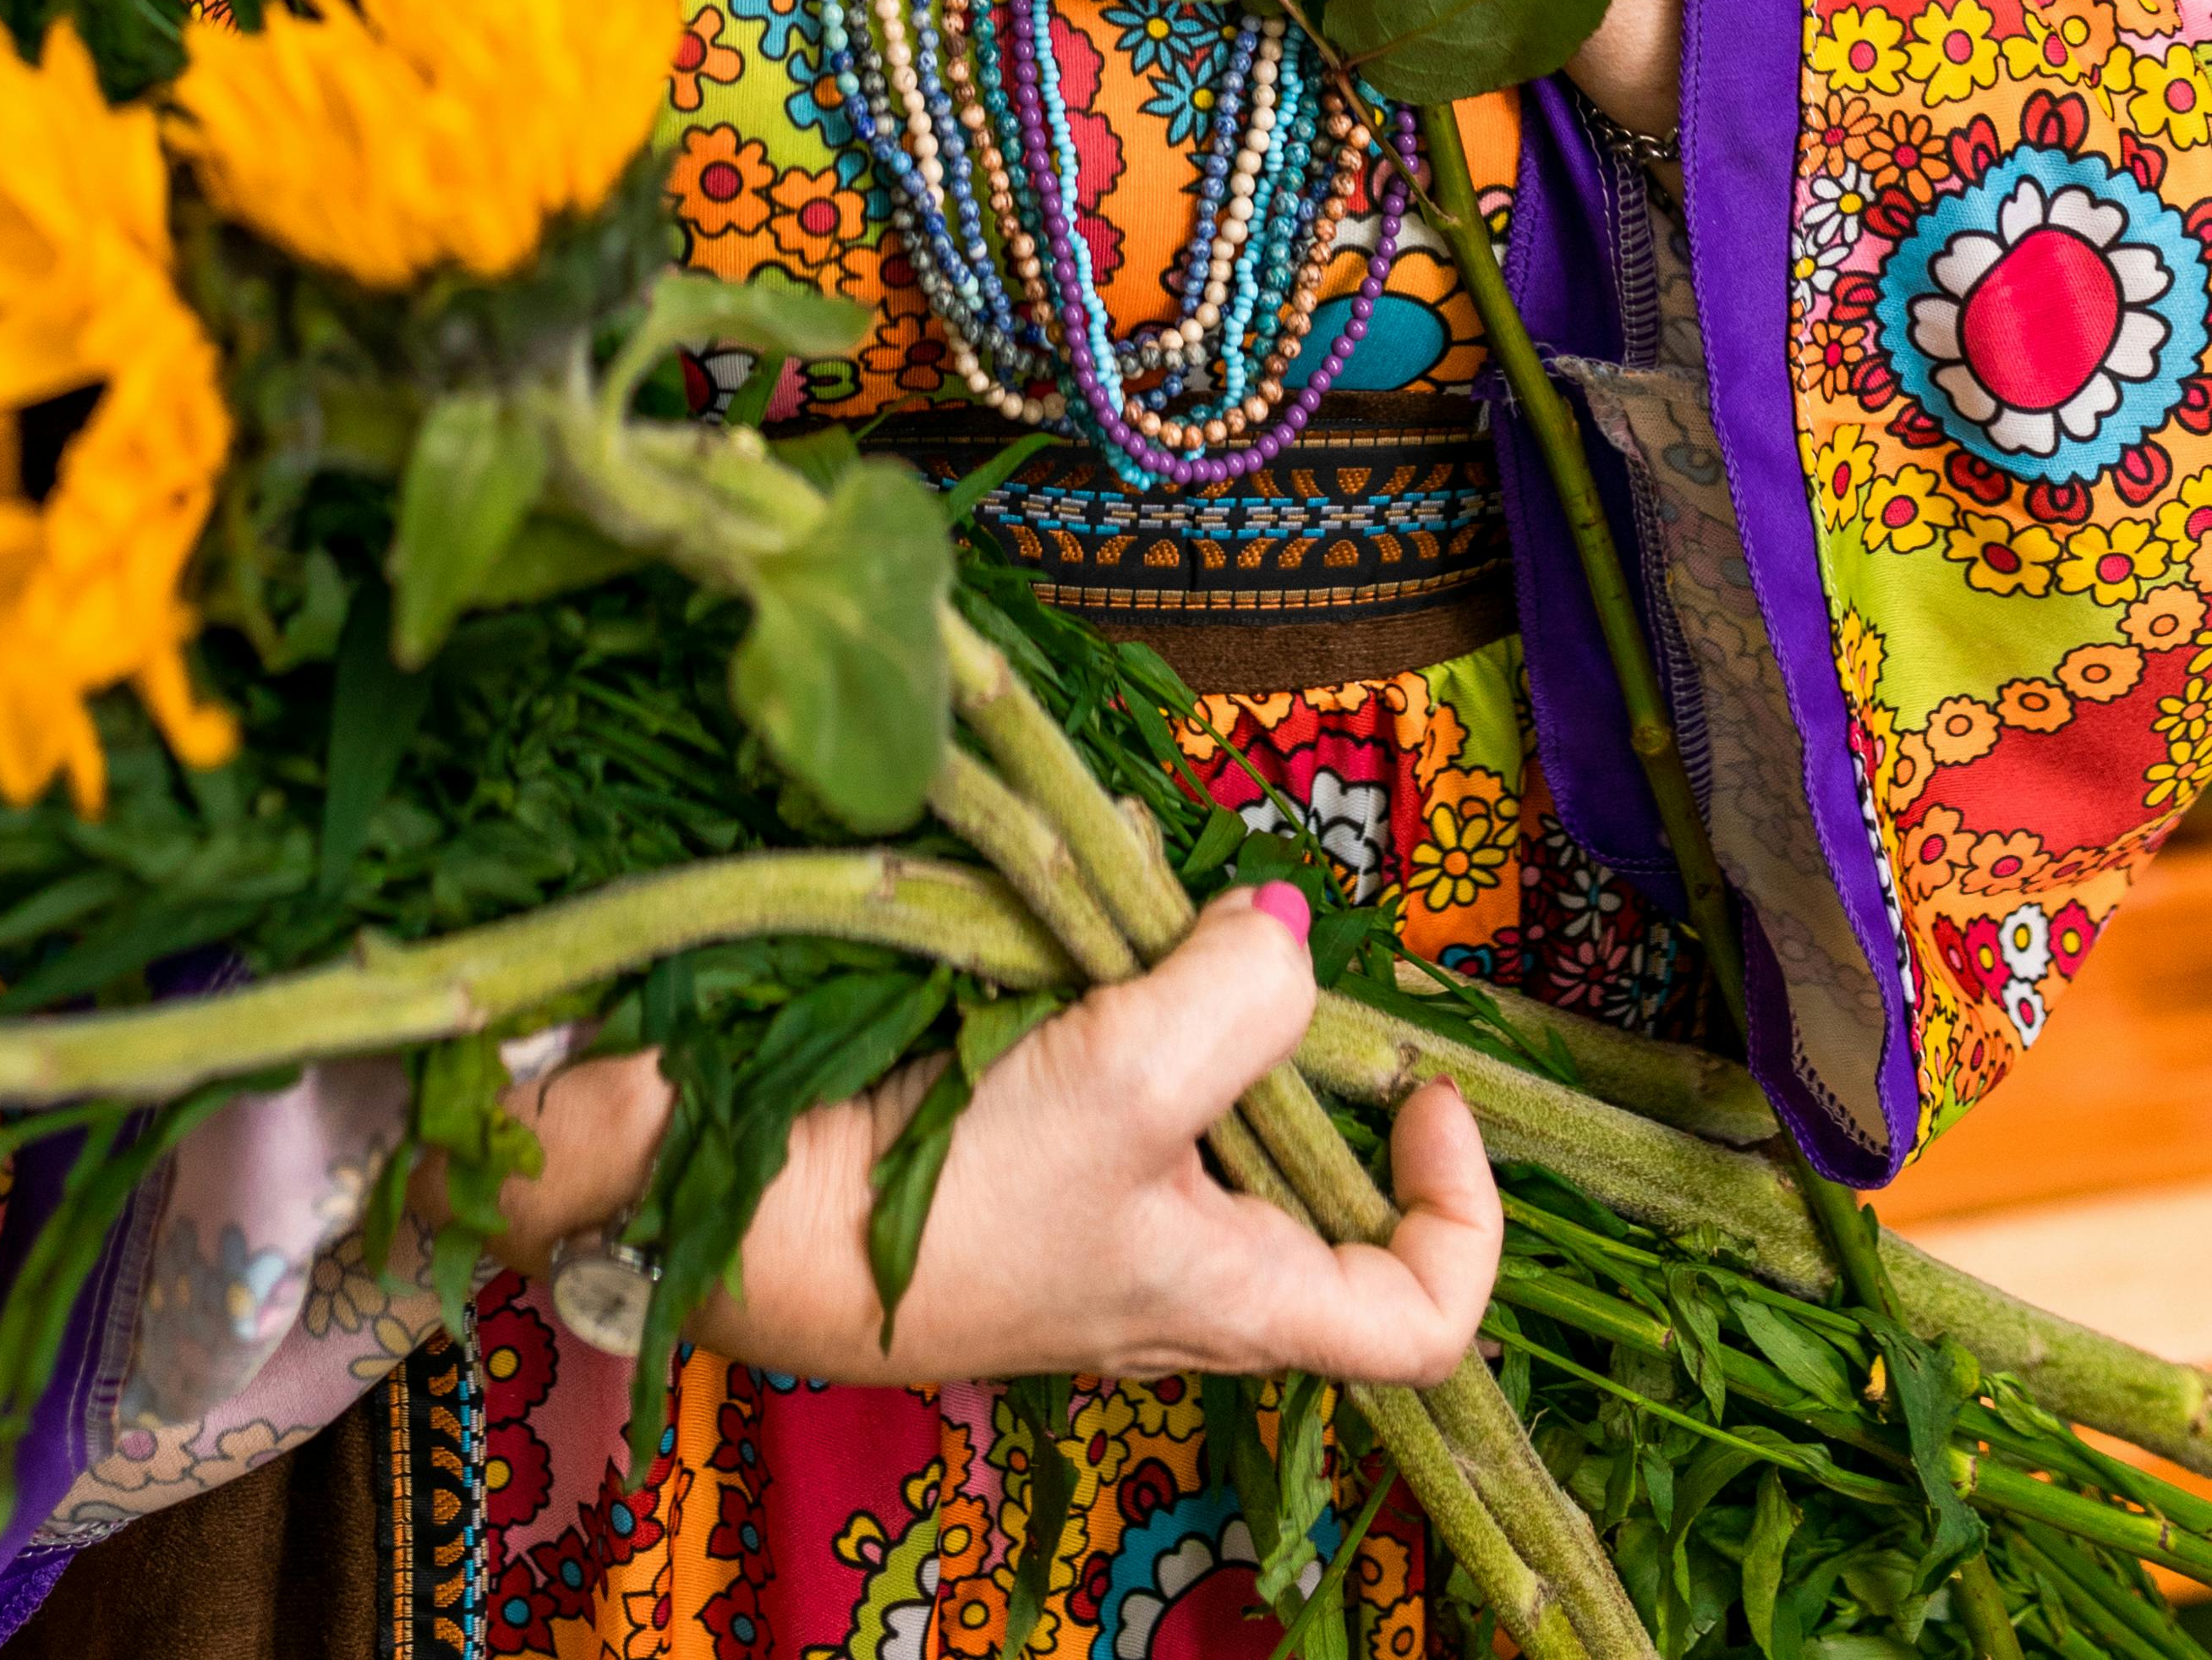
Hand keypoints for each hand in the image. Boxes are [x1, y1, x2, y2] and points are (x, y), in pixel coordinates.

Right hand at [498, 891, 1499, 1391]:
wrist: (754, 1216)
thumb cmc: (956, 1191)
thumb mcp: (1127, 1082)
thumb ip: (1237, 996)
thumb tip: (1287, 926)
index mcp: (1237, 1299)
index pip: (1418, 1315)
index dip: (1458, 1207)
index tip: (1422, 1085)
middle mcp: (1180, 1268)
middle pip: (1304, 1169)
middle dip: (1292, 1031)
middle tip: (1251, 929)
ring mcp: (1093, 1211)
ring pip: (1199, 1094)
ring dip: (1187, 982)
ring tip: (1144, 896)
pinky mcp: (1013, 1151)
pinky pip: (1102, 1056)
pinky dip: (1104, 974)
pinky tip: (1067, 909)